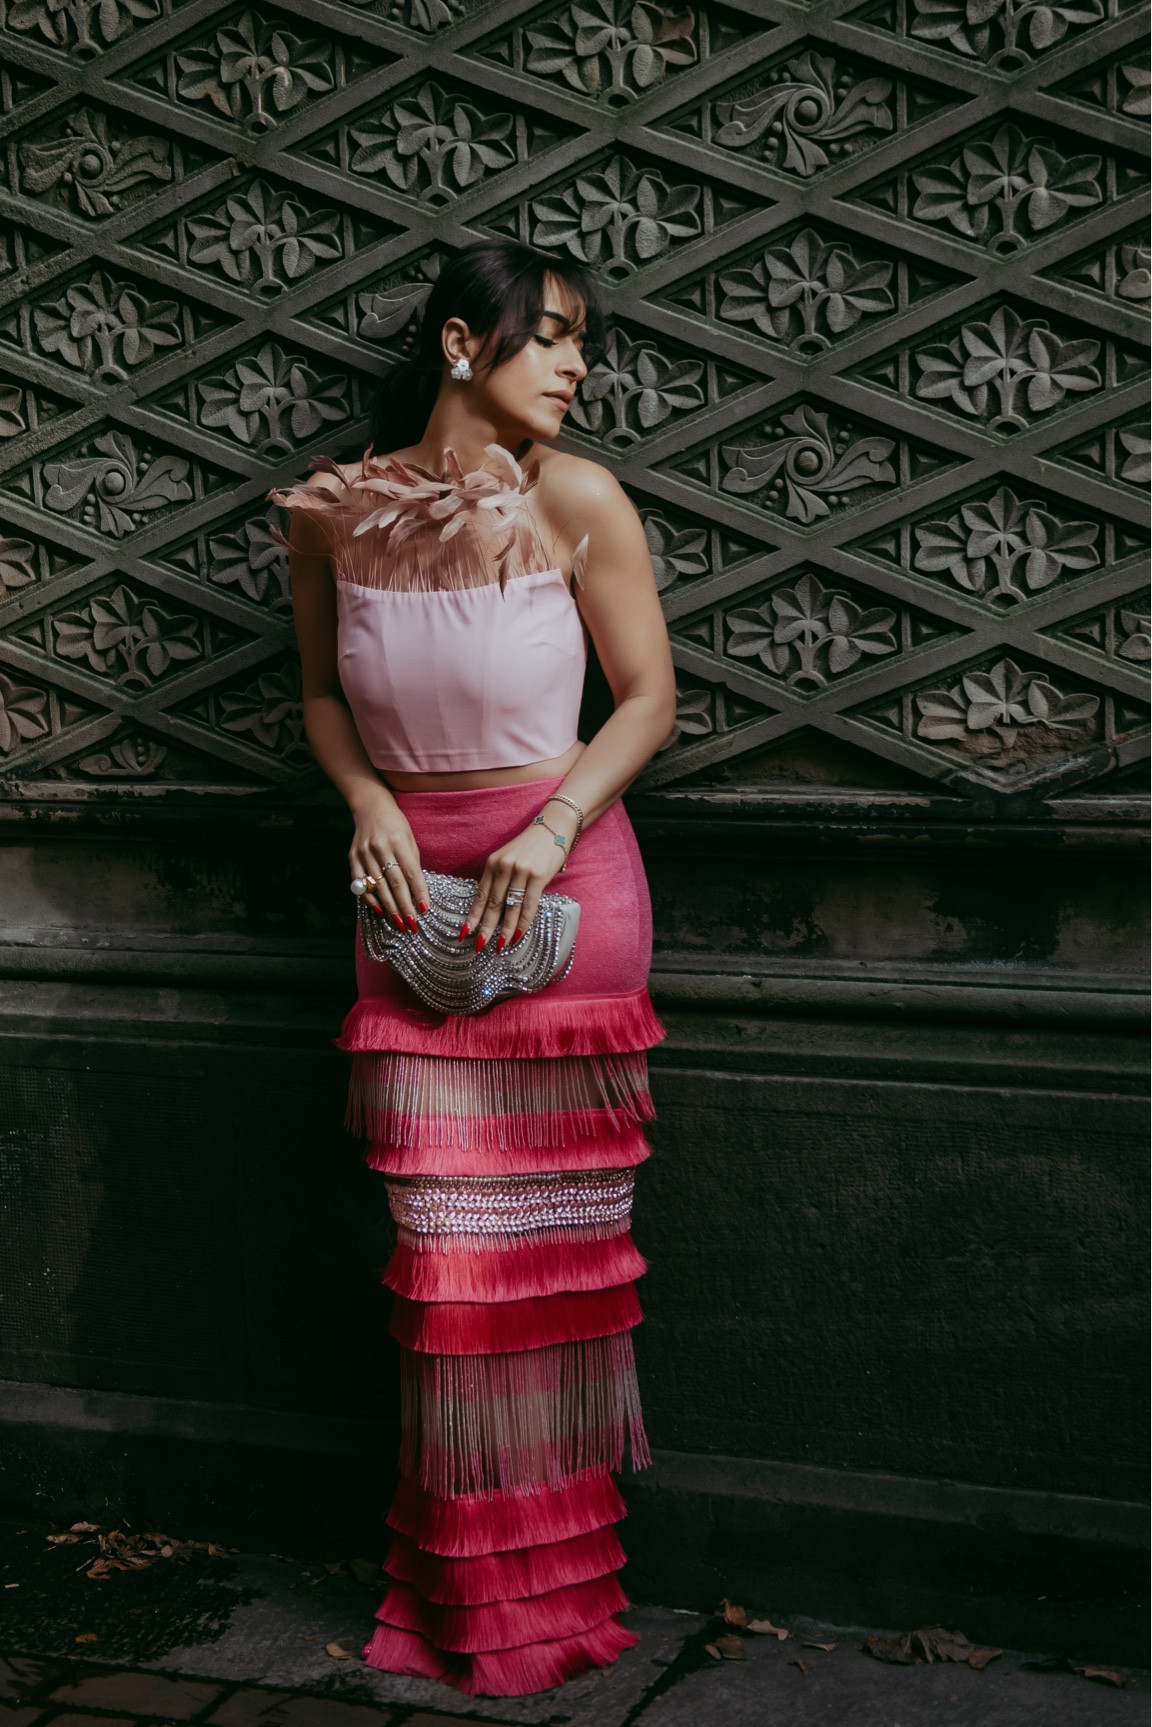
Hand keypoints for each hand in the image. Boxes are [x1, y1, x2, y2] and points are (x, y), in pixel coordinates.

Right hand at [350, 798, 428, 931]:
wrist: (370, 807)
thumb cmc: (395, 824)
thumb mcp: (410, 839)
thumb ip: (413, 863)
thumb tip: (418, 891)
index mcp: (399, 841)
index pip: (411, 873)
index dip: (418, 893)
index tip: (424, 910)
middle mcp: (381, 848)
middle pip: (395, 883)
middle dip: (404, 906)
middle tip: (412, 925)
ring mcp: (364, 853)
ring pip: (378, 887)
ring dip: (390, 908)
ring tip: (399, 923)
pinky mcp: (353, 857)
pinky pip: (361, 884)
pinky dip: (371, 899)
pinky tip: (381, 911)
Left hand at [463, 815, 572, 950]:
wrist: (553, 827)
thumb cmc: (530, 846)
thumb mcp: (508, 858)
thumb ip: (499, 878)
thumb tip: (493, 907)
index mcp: (493, 863)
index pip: (480, 895)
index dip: (472, 916)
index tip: (464, 933)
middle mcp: (503, 867)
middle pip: (493, 904)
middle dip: (485, 928)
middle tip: (479, 946)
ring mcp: (520, 871)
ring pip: (510, 907)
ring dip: (504, 929)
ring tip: (499, 946)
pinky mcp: (538, 876)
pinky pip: (529, 905)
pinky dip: (523, 922)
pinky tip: (518, 934)